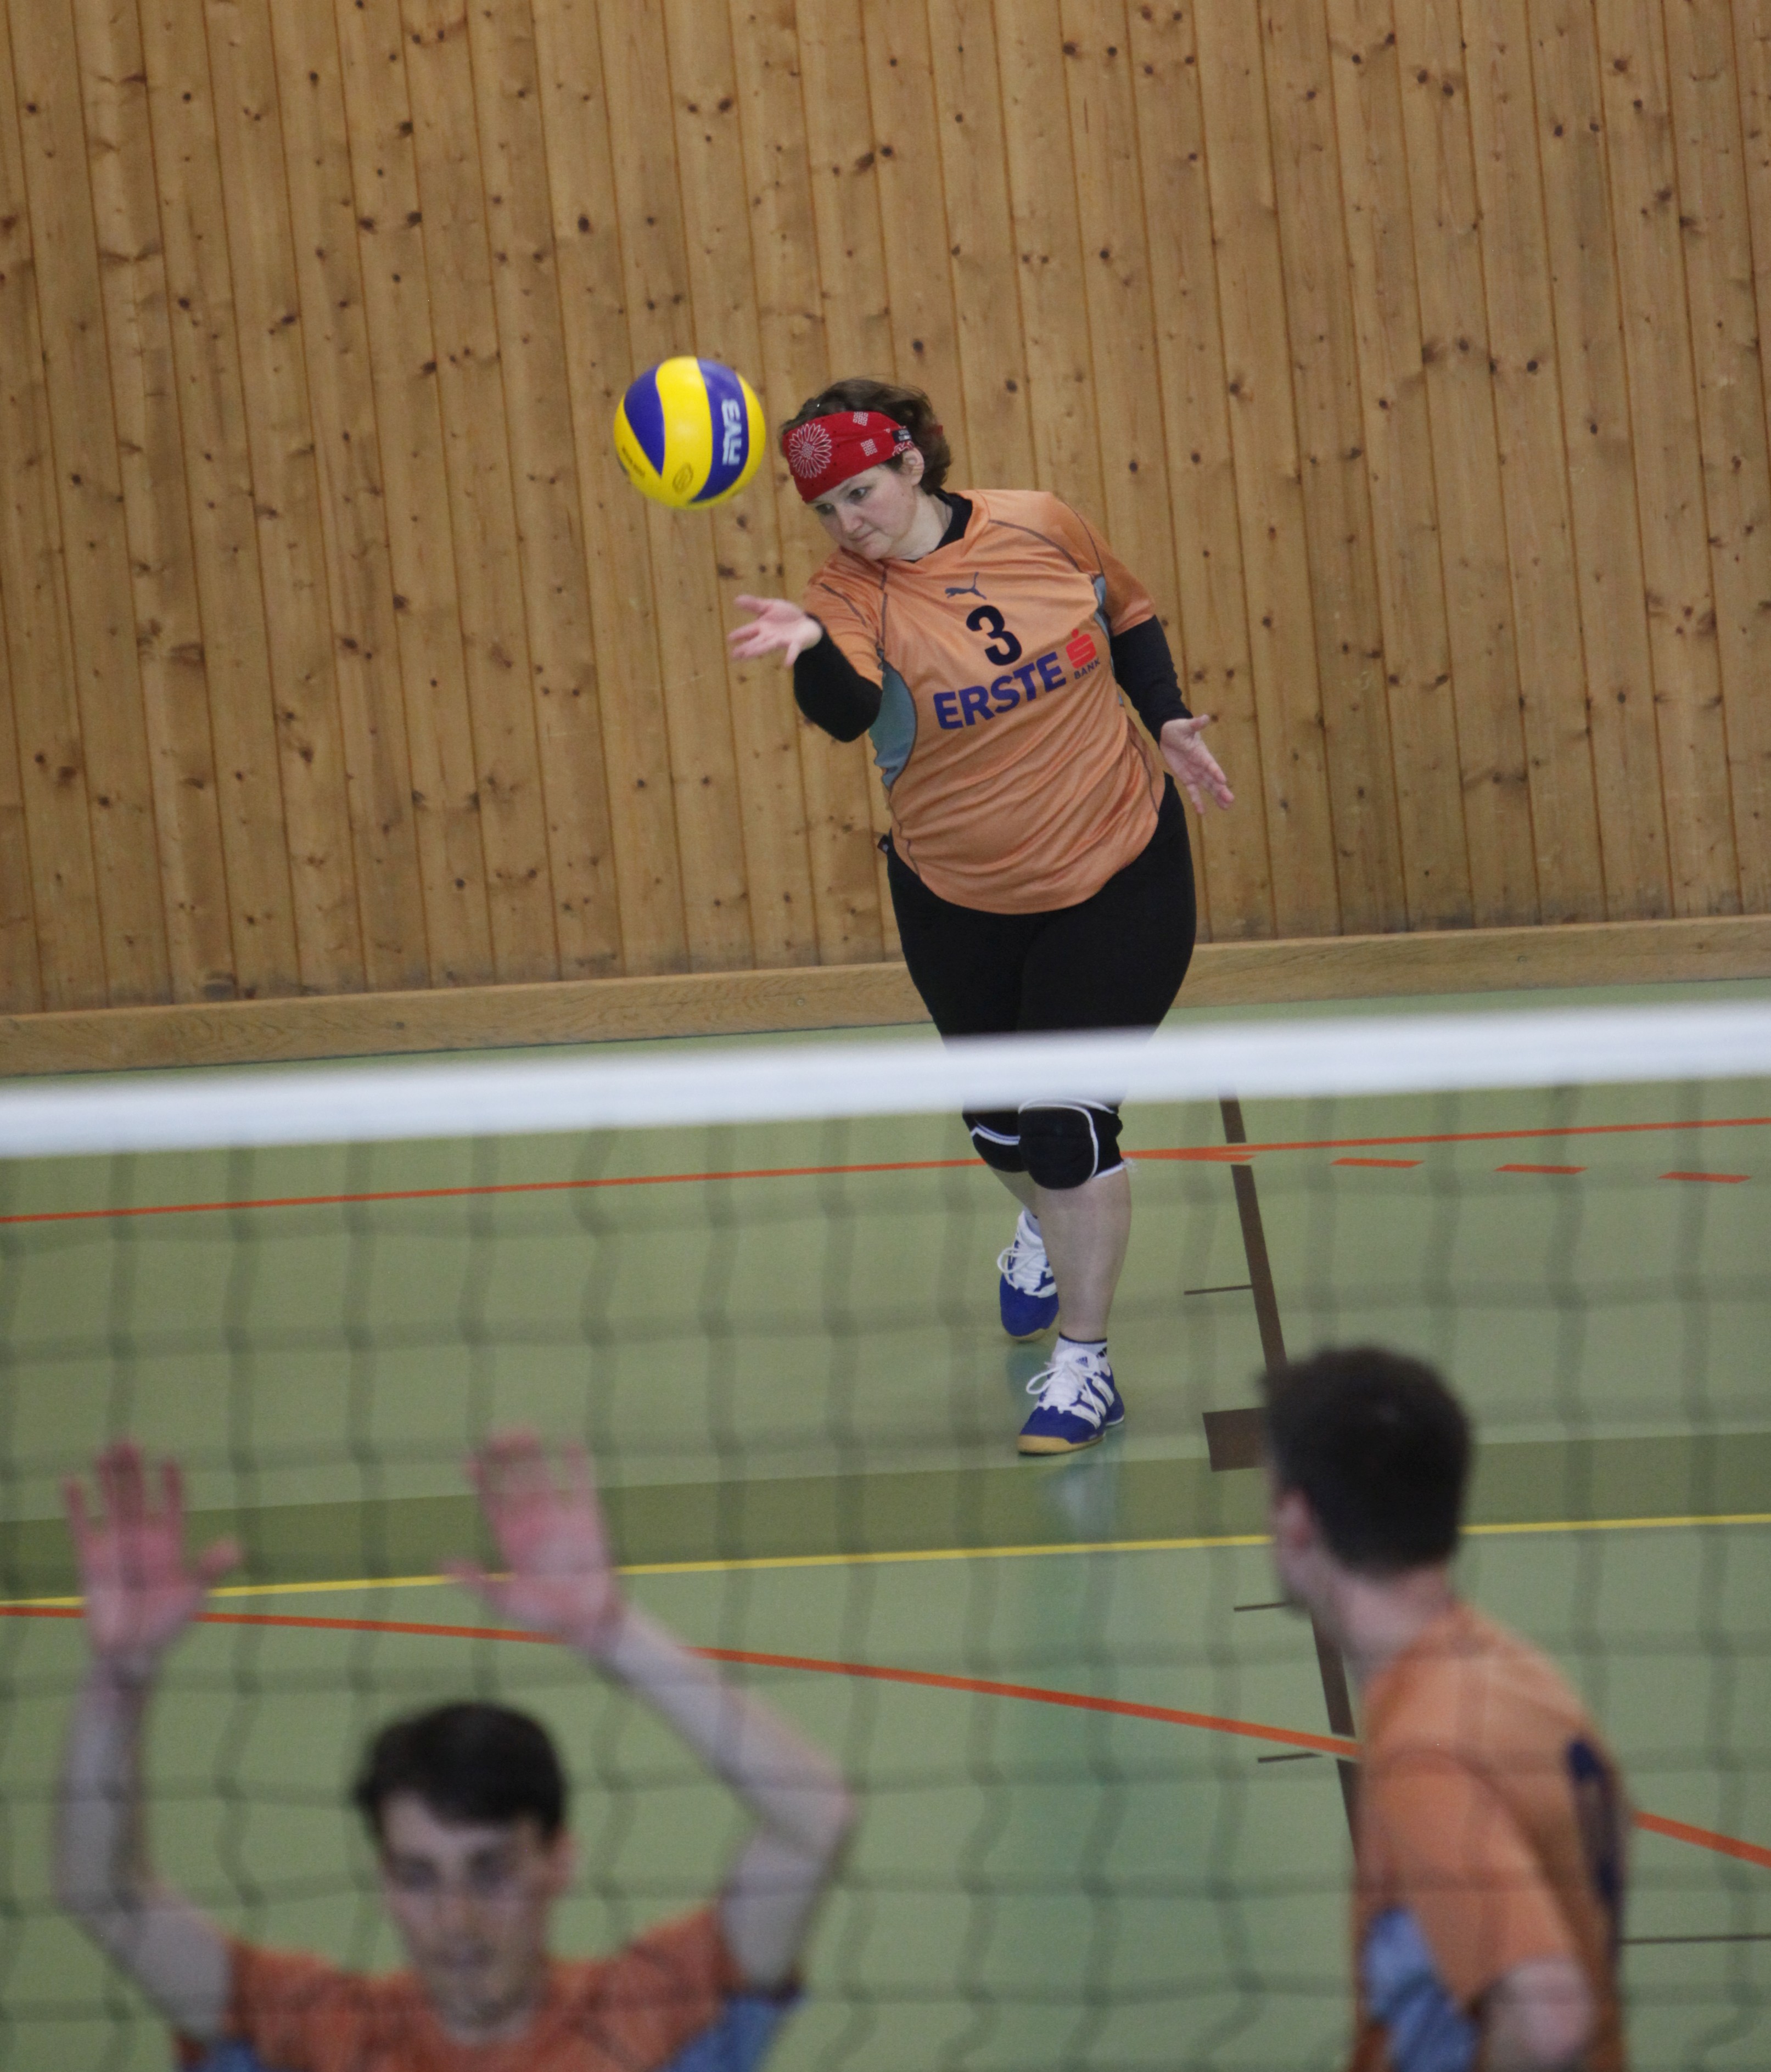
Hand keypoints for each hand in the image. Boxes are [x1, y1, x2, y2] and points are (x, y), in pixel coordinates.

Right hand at [64, 1444, 237, 1682]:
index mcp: (170, 1543)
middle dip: (134, 1470)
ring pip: (111, 1504)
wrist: (129, 1656)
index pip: (172, 1504)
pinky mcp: (90, 1560)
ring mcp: (116, 1546)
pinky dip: (76, 1505)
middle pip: (138, 1495)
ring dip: (108, 1479)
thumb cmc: (165, 1628)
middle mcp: (143, 1538)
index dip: (170, 1482)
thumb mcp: (193, 1596)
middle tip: (129, 1440)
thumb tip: (237, 1548)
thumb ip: (210, 1570)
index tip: (170, 1458)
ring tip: (104, 1449)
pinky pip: (81, 1526)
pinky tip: (70, 1480)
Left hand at [449, 1433, 623, 1655]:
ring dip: (533, 1456)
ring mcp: (558, 1517)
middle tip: (496, 1435)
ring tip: (525, 1431)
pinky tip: (569, 1442)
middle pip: (513, 1482)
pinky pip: (580, 1484)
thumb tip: (441, 1564)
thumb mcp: (504, 1600)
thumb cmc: (543, 1617)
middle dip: (504, 1460)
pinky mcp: (587, 1518)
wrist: (587, 1622)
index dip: (479, 1479)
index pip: (489, 1500)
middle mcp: (531, 1523)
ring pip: (542, 1477)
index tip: (468, 1458)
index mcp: (508, 1539)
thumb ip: (475, 1581)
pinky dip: (576, 1464)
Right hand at [728, 594, 823, 666]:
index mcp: (762, 627)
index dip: (740, 634)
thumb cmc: (786, 616)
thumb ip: (754, 605)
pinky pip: (792, 651)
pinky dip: (790, 657)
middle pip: (756, 642)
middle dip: (745, 648)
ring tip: (748, 655)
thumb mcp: (770, 606)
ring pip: (769, 646)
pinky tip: (786, 664)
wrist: (806, 622)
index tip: (729, 638)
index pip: (749, 630)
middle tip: (734, 655)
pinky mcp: (795, 643)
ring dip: (759, 650)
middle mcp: (770, 636)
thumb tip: (735, 600)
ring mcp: (782, 640)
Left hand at [1159, 715, 1234, 813]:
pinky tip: (1202, 812)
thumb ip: (1195, 724)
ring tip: (1226, 807)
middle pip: (1213, 780)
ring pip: (1207, 787)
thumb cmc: (1178, 729)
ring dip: (1216, 797)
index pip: (1210, 764)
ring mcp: (1195, 773)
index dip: (1215, 772)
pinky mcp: (1186, 778)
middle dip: (1221, 790)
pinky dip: (1197, 801)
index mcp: (1202, 754)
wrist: (1169, 734)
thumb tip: (1205, 717)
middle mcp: (1202, 766)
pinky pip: (1193, 791)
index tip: (1222, 780)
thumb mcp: (1185, 726)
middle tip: (1230, 801)